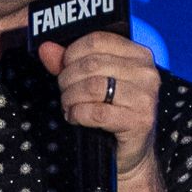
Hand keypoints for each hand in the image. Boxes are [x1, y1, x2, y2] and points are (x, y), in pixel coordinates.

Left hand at [38, 33, 158, 179]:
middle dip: (67, 79)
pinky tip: (76, 118)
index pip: (97, 40)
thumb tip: (45, 48)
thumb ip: (68, 62)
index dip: (72, 53)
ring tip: (69, 106)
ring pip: (92, 87)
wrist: (131, 152)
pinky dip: (78, 115)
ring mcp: (146, 97)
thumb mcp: (91, 81)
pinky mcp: (140, 121)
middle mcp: (146, 73)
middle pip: (91, 64)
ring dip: (70, 98)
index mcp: (139, 55)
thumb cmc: (111, 111)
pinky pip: (96, 112)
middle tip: (65, 93)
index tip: (64, 68)